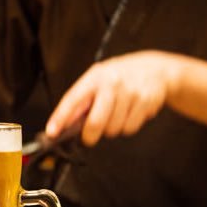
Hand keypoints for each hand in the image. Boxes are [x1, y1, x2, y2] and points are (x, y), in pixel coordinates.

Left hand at [46, 51, 176, 145]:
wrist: (154, 69)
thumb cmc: (120, 77)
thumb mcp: (98, 80)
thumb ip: (82, 100)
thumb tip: (65, 124)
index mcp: (95, 77)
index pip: (73, 99)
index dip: (61, 117)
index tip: (52, 132)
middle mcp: (112, 83)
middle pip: (95, 122)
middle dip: (90, 136)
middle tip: (89, 137)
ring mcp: (130, 92)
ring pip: (113, 129)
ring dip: (112, 128)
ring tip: (117, 114)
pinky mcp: (146, 101)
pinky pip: (130, 128)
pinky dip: (127, 126)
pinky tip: (130, 112)